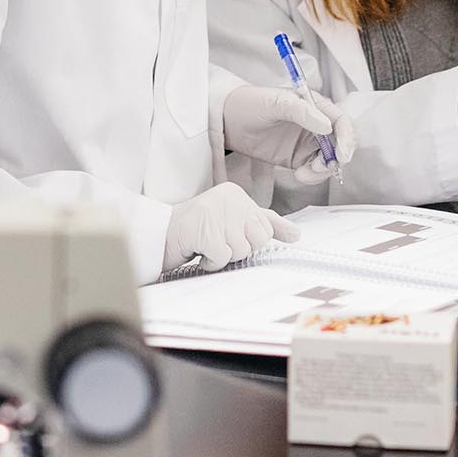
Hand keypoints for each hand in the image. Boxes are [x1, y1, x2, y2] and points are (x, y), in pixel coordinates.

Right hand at [163, 181, 298, 271]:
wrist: (161, 235)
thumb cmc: (199, 231)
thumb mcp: (235, 223)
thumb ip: (265, 225)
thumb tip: (296, 235)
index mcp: (237, 194)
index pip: (265, 230)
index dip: (246, 241)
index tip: (226, 234)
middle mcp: (229, 198)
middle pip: (258, 240)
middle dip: (238, 248)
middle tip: (217, 241)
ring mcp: (215, 212)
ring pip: (241, 251)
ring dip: (223, 256)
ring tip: (206, 244)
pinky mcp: (203, 229)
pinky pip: (223, 257)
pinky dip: (211, 261)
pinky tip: (198, 250)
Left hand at [221, 83, 355, 183]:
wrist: (227, 120)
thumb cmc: (250, 103)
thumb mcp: (275, 102)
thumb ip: (302, 112)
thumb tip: (327, 127)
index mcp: (315, 106)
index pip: (341, 122)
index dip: (347, 138)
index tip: (342, 155)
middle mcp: (315, 124)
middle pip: (339, 144)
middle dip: (335, 159)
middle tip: (319, 167)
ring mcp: (306, 143)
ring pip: (328, 161)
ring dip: (323, 171)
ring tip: (304, 173)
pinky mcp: (297, 158)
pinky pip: (313, 171)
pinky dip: (312, 177)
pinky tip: (300, 176)